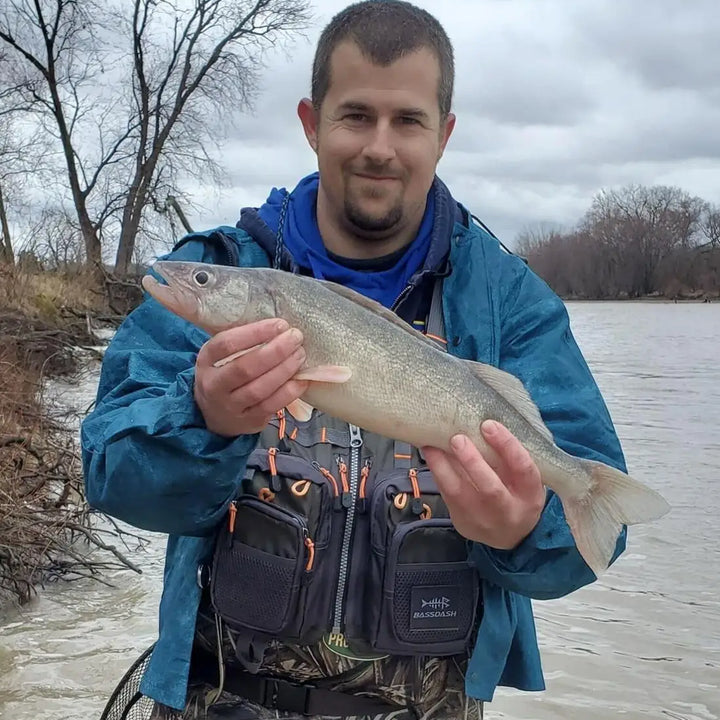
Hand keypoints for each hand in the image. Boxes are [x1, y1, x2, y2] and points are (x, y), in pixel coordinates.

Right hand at [194, 318, 308, 436]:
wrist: (214, 415)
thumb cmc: (225, 375)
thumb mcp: (221, 357)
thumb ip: (242, 341)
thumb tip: (279, 326)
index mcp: (206, 361)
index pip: (227, 344)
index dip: (255, 332)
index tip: (279, 324)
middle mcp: (214, 385)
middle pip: (245, 368)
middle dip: (275, 351)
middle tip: (295, 338)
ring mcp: (230, 406)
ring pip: (259, 389)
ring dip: (284, 370)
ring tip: (300, 355)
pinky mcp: (249, 421)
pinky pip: (271, 406)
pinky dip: (289, 392)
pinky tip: (301, 379)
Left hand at [421, 420, 544, 549]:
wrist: (509, 536)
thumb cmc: (516, 493)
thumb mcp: (524, 479)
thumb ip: (510, 457)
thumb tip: (483, 420)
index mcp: (530, 495)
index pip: (523, 469)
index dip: (507, 445)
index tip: (489, 424)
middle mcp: (508, 511)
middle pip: (490, 489)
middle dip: (472, 461)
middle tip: (457, 438)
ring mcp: (483, 520)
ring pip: (460, 494)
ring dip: (442, 466)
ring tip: (432, 444)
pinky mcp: (462, 522)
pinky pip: (446, 495)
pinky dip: (437, 472)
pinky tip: (430, 453)